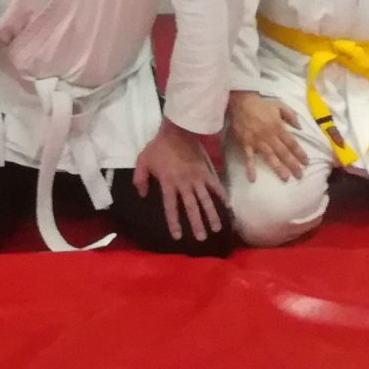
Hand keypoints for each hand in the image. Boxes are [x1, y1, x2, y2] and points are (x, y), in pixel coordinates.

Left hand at [132, 123, 227, 242]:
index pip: (171, 207)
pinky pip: (215, 185)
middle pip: (191, 207)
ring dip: (211, 214)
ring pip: (205, 200)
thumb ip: (140, 179)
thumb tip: (141, 195)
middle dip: (197, 224)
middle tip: (202, 238)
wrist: (177, 130)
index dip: (174, 222)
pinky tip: (228, 206)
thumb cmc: (159, 147)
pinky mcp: (206, 171)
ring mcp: (197, 178)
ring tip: (217, 228)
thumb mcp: (143, 161)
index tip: (178, 236)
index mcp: (168, 184)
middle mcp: (184, 184)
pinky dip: (222, 195)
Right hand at [228, 90, 307, 182]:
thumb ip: (291, 115)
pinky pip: (248, 157)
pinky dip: (250, 168)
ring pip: (269, 156)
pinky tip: (252, 179)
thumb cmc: (262, 105)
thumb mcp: (280, 105)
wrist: (241, 102)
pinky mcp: (246, 144)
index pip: (292, 143)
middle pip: (283, 152)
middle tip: (299, 176)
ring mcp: (257, 141)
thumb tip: (300, 127)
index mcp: (278, 127)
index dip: (300, 153)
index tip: (306, 163)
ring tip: (285, 178)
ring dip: (278, 168)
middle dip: (292, 165)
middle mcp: (269, 136)